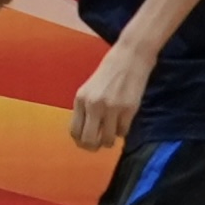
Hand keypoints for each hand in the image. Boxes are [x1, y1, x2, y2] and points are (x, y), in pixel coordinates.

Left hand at [68, 37, 150, 154]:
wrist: (129, 58)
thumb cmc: (108, 73)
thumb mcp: (89, 89)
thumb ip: (86, 108)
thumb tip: (85, 133)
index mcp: (81, 99)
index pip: (74, 131)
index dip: (80, 141)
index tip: (86, 142)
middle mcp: (94, 105)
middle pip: (88, 140)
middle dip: (93, 147)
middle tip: (98, 143)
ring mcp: (112, 108)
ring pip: (107, 140)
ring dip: (109, 140)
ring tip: (112, 131)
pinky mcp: (128, 109)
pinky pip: (122, 132)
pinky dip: (122, 131)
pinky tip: (122, 121)